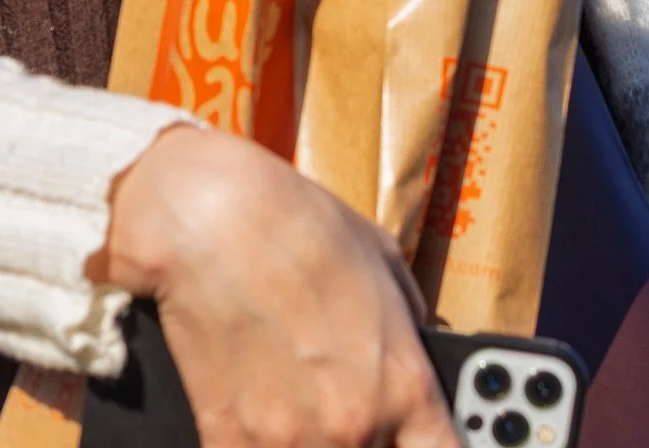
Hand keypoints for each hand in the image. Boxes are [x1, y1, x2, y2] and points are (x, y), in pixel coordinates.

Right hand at [98, 124, 454, 447]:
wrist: (214, 221)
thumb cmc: (301, 228)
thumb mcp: (385, 263)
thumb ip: (406, 328)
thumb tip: (410, 350)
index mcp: (404, 386)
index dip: (434, 446)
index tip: (418, 437)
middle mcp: (354, 427)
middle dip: (366, 436)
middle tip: (344, 405)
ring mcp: (290, 443)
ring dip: (312, 441)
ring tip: (298, 403)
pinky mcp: (229, 441)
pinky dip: (263, 441)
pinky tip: (260, 412)